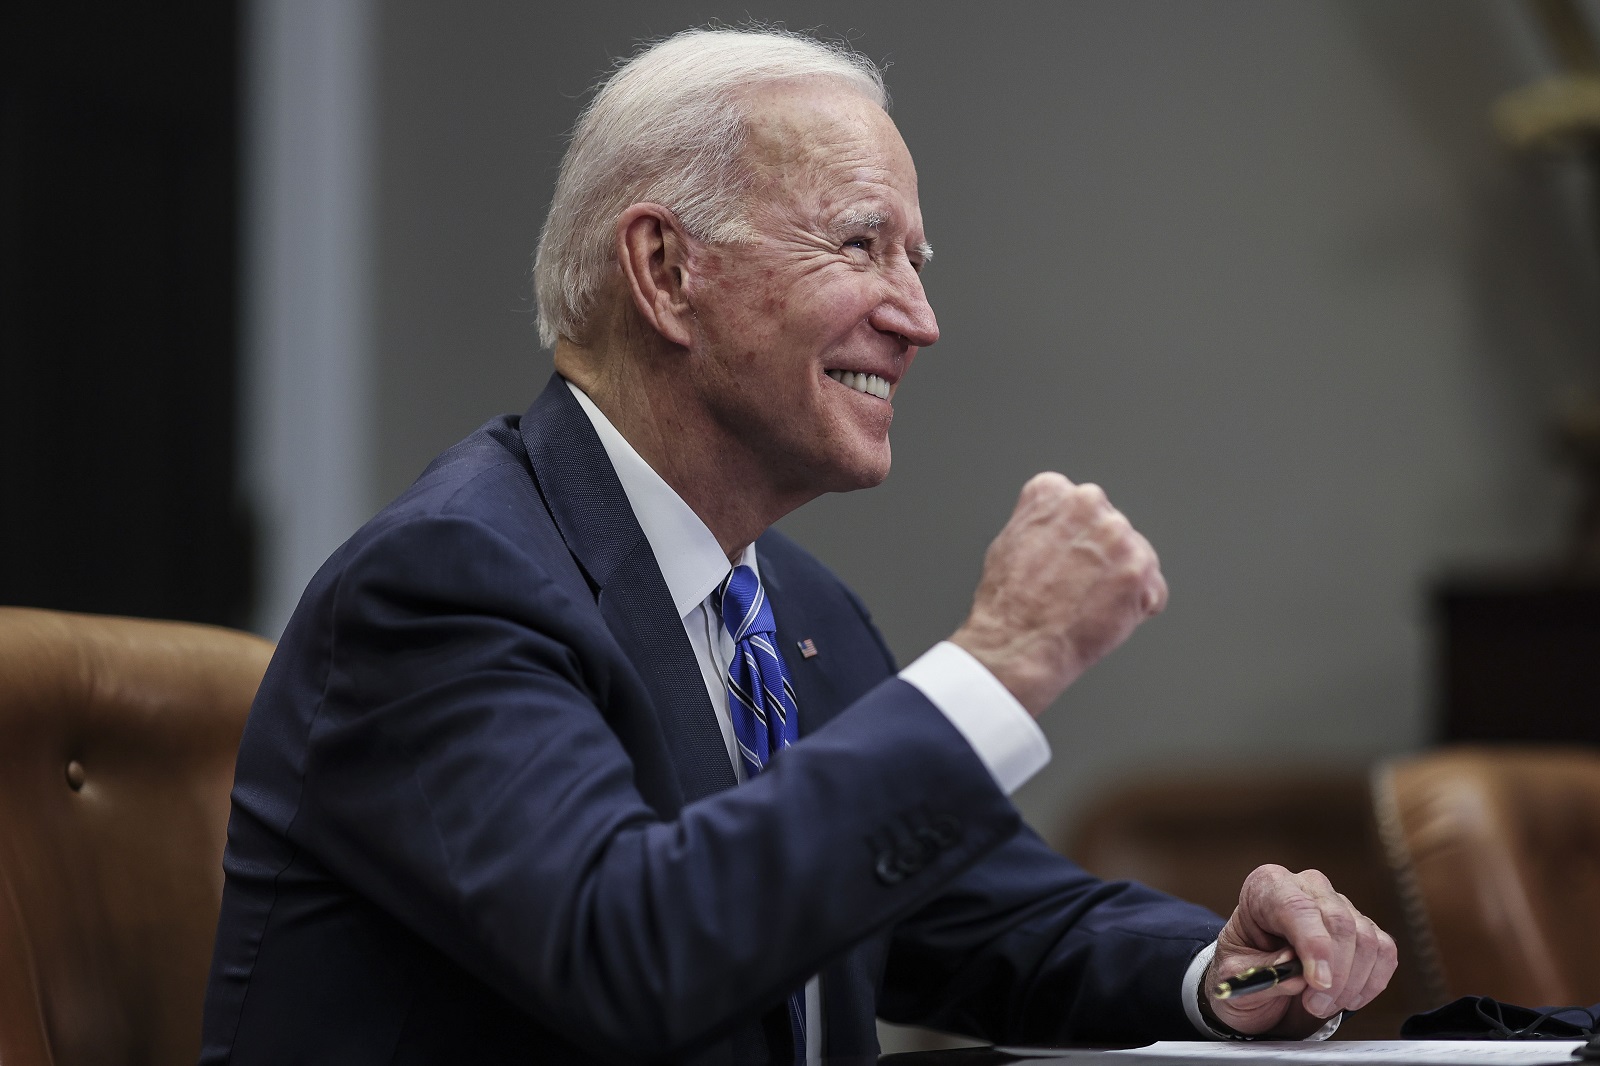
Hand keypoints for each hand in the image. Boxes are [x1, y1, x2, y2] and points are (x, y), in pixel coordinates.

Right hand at [951, 472, 1165, 715]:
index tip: (1062, 558)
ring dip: (1121, 580)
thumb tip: (1061, 527)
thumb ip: (1042, 521)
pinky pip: (1153, 589)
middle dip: (1100, 556)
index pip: (1079, 506)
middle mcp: (1088, 503)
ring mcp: (1119, 536)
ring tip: (1088, 603)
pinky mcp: (1141, 571)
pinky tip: (1105, 616)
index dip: (1071, 539)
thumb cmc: (1008, 601)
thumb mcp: (1009, 539)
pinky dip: (1137, 607)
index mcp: (1053, 491)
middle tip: (1075, 585)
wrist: (1019, 643)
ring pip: (1136, 556)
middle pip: (1111, 528)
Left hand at [1204, 865, 1398, 1037]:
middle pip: (1338, 921)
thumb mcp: (1234, 974)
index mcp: (1266, 886)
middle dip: (1334, 972)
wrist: (1254, 979)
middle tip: (1314, 1005)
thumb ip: (1264, 973)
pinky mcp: (1363, 928)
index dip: (1313, 944)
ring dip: (1350, 983)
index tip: (1318, 981)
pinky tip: (1348, 999)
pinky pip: (1384, 952)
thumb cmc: (1241, 968)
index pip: (1296, 905)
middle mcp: (1306, 886)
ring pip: (1365, 939)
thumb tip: (1296, 976)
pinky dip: (1372, 982)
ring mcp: (1339, 904)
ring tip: (1320, 1005)